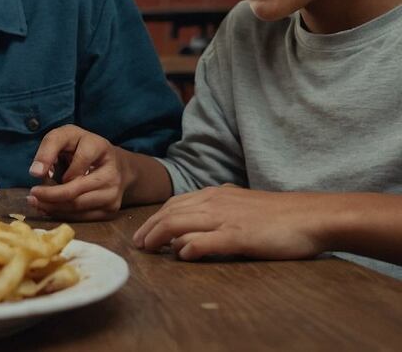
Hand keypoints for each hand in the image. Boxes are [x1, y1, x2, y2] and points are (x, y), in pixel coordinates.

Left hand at [25, 124, 127, 220]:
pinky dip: (63, 214)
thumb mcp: (64, 137)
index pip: (80, 158)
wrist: (112, 164)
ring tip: (37, 204)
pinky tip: (50, 209)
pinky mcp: (112, 208)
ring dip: (53, 207)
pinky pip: (83, 217)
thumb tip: (35, 173)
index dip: (60, 169)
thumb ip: (48, 148)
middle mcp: (112, 171)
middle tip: (31, 197)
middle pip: (77, 188)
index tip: (35, 175)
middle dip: (50, 195)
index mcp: (100, 147)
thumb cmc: (80, 148)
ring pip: (78, 205)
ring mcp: (114, 192)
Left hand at [133, 185, 322, 260]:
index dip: (155, 218)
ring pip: (179, 223)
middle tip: (138, 244)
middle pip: (170, 213)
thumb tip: (198, 227)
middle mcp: (215, 203)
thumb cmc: (280, 214)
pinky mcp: (238, 237)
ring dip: (159, 237)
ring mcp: (225, 219)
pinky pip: (205, 241)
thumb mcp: (242, 206)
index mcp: (216, 194)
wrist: (312, 215)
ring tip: (149, 249)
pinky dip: (188, 247)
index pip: (174, 204)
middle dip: (149, 228)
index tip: (144, 232)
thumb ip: (219, 212)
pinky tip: (181, 255)